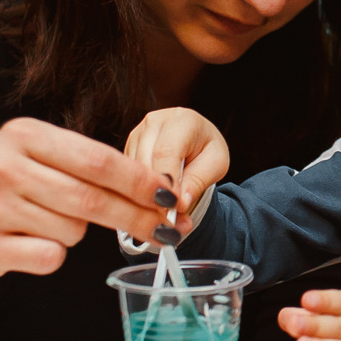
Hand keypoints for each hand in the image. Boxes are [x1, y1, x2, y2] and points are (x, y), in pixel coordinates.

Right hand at [0, 117, 175, 323]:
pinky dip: (50, 255)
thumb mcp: (33, 155)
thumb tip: (155, 190)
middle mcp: (2, 166)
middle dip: (135, 217)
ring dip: (74, 234)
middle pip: (92, 199)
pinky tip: (27, 244)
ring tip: (43, 223)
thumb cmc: (1, 185)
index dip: (139, 180)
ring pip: (72, 231)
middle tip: (164, 231)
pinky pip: (48, 258)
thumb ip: (85, 166)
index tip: (168, 196)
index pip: (97, 159)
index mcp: (22, 135)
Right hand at [121, 107, 230, 229]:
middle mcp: (154, 122)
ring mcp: (136, 134)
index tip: (173, 207)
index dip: (167, 182)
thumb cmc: (207, 150)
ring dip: (144, 198)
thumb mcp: (215, 164)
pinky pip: (125, 175)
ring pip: (131, 171)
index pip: (166, 152)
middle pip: (145, 162)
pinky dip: (136, 195)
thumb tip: (179, 203)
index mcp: (181, 120)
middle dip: (154, 195)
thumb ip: (198, 181)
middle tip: (168, 221)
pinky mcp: (126, 148)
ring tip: (162, 219)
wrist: (195, 140)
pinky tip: (149, 209)